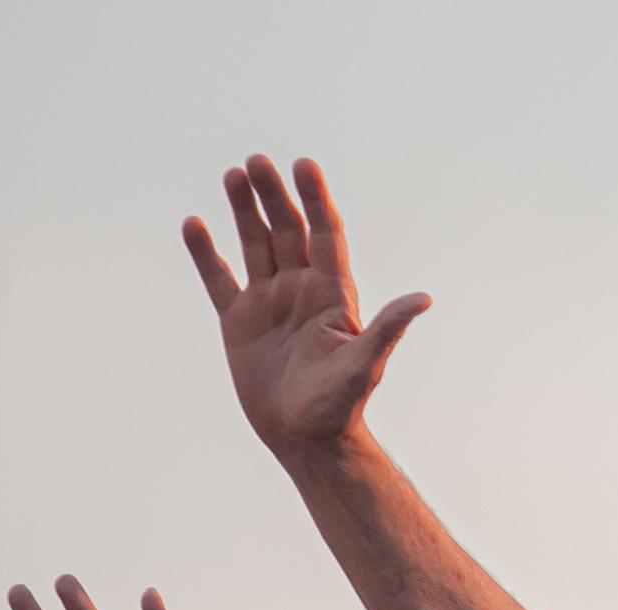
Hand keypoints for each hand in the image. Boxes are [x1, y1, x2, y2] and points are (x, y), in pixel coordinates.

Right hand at [184, 154, 430, 454]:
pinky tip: (194, 224)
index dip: (316, 200)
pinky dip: (207, 253)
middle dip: (274, 196)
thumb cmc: (340, 406)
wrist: (306, 439)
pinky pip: (220, 279)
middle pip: (288, 230)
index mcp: (332, 294)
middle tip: (257, 162)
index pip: (325, 235)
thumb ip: (388, 329)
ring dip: (245, 211)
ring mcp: (270, 303)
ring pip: (256, 245)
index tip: (305, 165)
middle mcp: (301, 290)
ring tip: (232, 175)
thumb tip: (423, 299)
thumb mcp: (365, 366)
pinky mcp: (240, 322)